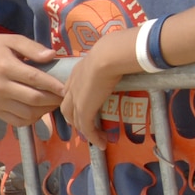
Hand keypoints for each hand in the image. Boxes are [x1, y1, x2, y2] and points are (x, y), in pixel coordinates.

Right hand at [0, 34, 63, 127]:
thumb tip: (52, 55)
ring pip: (27, 114)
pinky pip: (16, 121)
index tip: (68, 87)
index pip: (35, 79)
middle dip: (54, 99)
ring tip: (55, 101)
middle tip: (66, 95)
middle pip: (33, 99)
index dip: (54, 85)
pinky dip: (32, 119)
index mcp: (5, 68)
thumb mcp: (12, 40)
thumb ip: (32, 47)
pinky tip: (40, 109)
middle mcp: (0, 88)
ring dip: (45, 110)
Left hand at [59, 29, 139, 147]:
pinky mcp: (83, 111)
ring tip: (97, 137)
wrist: (108, 57)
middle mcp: (72, 87)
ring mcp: (76, 100)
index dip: (76, 101)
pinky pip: (87, 128)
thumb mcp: (107, 53)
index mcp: (77, 72)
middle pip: (67, 108)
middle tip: (89, 126)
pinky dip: (93, 137)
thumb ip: (111, 57)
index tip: (85, 107)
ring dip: (85, 130)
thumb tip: (127, 53)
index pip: (70, 92)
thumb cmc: (113, 50)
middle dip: (76, 119)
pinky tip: (102, 143)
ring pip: (75, 120)